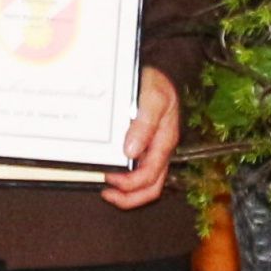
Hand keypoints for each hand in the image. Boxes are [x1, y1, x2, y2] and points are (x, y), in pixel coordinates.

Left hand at [100, 67, 183, 210]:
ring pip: (146, 183)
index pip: (150, 175)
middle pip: (151, 187)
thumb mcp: (153, 98)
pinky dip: (125, 178)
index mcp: (164, 142)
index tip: (109, 177)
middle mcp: (160, 150)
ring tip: (106, 189)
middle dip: (129, 197)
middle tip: (106, 193)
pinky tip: (110, 171)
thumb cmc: (158, 84)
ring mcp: (153, 150)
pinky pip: (139, 170)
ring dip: (127, 192)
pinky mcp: (145, 145)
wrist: (161, 72)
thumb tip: (131, 152)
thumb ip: (144, 124)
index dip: (129, 183)